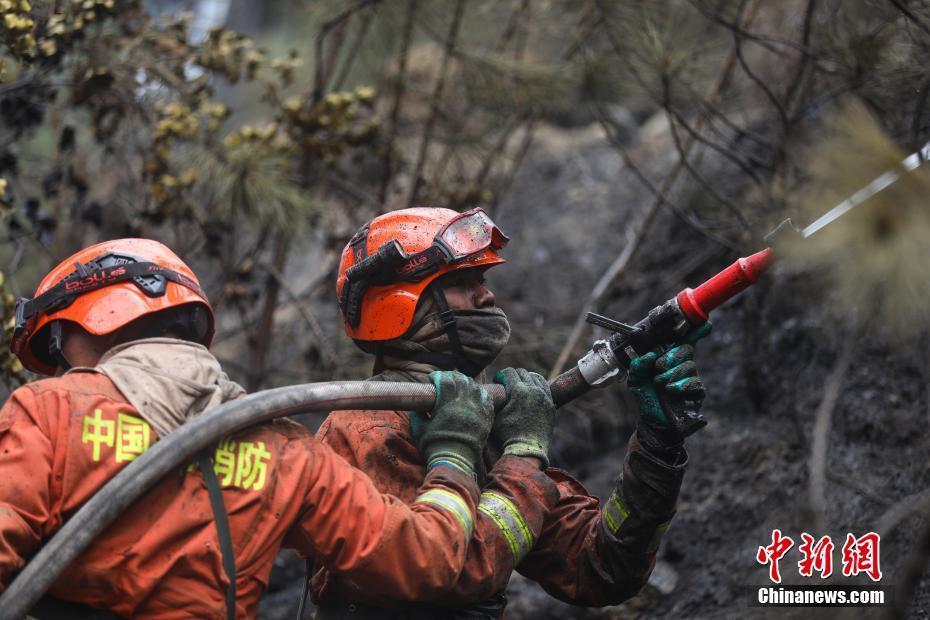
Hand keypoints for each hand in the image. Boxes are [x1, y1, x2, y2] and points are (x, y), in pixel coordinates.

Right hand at [410, 370, 494, 473]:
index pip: (444, 379)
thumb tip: (417, 406)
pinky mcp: (486, 417)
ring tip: (459, 386)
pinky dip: (479, 393)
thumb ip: (417, 414)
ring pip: (474, 386)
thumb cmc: (434, 446)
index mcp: (447, 403)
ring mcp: (478, 409)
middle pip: (460, 379)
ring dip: (465, 383)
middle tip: (444, 380)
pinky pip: (486, 397)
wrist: (455, 462)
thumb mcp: (419, 429)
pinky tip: (473, 395)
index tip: (431, 379)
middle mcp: (464, 403)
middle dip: (450, 376)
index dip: (437, 376)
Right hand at [492, 368, 555, 467]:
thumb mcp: (495, 414)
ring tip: (519, 387)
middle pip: (522, 372)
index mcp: (518, 391)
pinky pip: (545, 388)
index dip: (500, 375)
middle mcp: (533, 390)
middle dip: (512, 376)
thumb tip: (487, 390)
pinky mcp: (550, 404)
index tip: (496, 381)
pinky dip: (537, 386)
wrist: (527, 450)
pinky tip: (530, 393)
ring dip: (526, 379)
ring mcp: (544, 397)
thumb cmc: (507, 434)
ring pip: (535, 377)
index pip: (509, 372)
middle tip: (506, 384)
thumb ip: (494, 399)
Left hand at [627, 322, 710, 453]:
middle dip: (670, 358)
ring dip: (670, 375)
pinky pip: (694, 382)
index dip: (696, 332)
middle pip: (685, 350)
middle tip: (658, 369)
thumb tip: (649, 356)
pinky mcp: (696, 392)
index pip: (685, 342)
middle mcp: (682, 366)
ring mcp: (691, 379)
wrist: (653, 421)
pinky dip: (679, 385)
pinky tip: (671, 391)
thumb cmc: (647, 398)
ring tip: (661, 385)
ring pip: (689, 366)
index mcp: (669, 360)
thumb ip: (637, 366)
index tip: (705, 323)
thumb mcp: (636, 380)